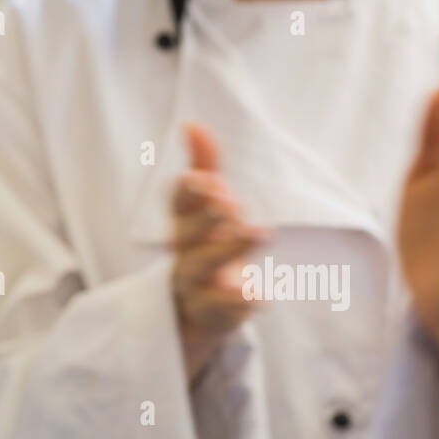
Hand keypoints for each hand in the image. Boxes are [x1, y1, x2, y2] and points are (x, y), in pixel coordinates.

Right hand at [171, 123, 268, 379]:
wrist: (195, 310)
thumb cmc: (207, 246)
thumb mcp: (207, 207)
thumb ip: (204, 165)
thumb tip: (191, 124)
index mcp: (184, 223)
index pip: (177, 203)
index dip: (189, 192)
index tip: (206, 179)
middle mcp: (183, 252)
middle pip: (185, 235)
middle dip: (207, 217)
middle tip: (233, 204)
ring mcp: (193, 285)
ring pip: (198, 269)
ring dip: (228, 250)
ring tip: (260, 232)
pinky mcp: (209, 314)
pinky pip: (218, 310)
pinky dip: (238, 302)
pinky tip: (259, 293)